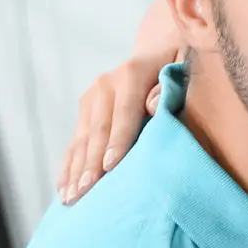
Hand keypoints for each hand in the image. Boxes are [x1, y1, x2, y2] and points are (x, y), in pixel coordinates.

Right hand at [58, 51, 172, 203]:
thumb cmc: (180, 69)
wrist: (160, 49)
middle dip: (91, 164)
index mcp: (132, 73)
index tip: (110, 168)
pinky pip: (75, 143)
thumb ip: (171, 87)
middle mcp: (106, 84)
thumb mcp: (184, 70)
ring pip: (82, 139)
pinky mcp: (85, 110)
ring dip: (75, 170)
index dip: (117, 141)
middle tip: (86, 192)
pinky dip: (69, 167)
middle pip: (98, 130)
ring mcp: (92, 97)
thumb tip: (153, 106)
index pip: (124, 113)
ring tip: (71, 197)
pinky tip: (63, 189)